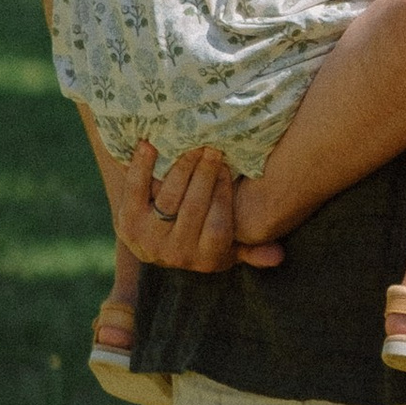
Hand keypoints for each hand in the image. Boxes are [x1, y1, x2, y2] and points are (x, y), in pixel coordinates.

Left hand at [114, 141, 286, 273]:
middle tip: (212, 148)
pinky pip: (135, 191)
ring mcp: (149, 240)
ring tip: (191, 146)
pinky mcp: (126, 225)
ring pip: (169, 197)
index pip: (219, 223)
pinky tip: (148, 145)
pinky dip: (141, 167)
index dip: (223, 192)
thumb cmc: (201, 240)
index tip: (227, 166)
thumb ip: (252, 251)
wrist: (154, 246)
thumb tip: (279, 255)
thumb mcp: (229, 250)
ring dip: (181, 168)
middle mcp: (177, 254)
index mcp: (207, 259)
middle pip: (194, 207)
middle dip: (204, 174)